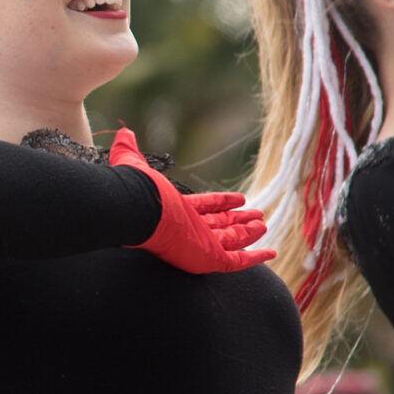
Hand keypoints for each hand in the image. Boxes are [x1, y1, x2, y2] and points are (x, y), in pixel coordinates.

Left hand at [108, 129, 273, 274]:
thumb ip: (128, 150)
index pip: (204, 207)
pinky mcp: (209, 258)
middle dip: (238, 220)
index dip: (221, 203)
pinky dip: (255, 257)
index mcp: (176, 210)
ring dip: (248, 233)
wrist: (139, 211)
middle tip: (257, 215)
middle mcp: (190, 229)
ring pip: (231, 240)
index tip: (239, 199)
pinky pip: (238, 260)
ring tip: (263, 224)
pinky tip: (270, 251)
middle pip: (220, 224)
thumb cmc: (137, 191)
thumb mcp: (133, 164)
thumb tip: (123, 133)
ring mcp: (201, 245)